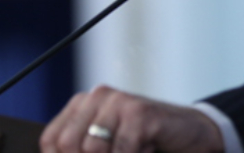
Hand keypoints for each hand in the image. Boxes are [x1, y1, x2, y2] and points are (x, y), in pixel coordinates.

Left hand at [40, 85, 224, 152]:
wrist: (192, 133)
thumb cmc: (146, 142)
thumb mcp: (108, 148)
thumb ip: (84, 150)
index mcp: (84, 104)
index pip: (51, 141)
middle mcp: (98, 96)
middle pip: (67, 145)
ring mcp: (120, 101)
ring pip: (92, 149)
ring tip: (134, 150)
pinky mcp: (140, 112)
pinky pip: (122, 150)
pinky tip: (148, 147)